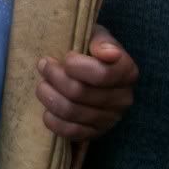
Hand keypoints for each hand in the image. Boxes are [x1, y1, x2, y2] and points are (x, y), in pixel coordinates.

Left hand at [36, 24, 137, 140]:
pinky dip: (53, 120)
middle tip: (43, 65)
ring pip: (71, 111)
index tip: (65, 58)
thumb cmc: (90, 49)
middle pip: (80, 93)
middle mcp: (123, 98)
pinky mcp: (95, 133)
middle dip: (55, 77)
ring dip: (49, 96)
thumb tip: (106, 53)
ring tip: (42, 84)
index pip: (101, 74)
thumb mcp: (96, 35)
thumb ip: (100, 40)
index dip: (77, 66)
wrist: (90, 69)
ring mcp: (109, 119)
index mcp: (127, 71)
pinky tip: (47, 109)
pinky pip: (70, 132)